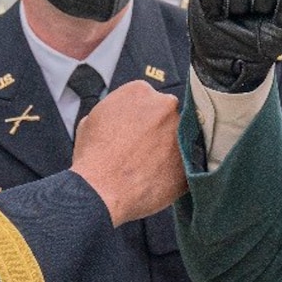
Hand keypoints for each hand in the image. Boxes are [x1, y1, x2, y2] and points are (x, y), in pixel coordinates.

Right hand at [72, 81, 186, 225]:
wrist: (100, 190)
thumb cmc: (92, 157)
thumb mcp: (91, 121)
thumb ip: (112, 112)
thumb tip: (118, 116)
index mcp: (140, 91)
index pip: (148, 99)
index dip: (141, 117)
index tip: (137, 130)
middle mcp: (166, 106)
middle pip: (168, 114)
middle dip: (159, 129)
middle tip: (145, 149)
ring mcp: (181, 132)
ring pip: (181, 137)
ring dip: (170, 148)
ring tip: (152, 166)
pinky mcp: (190, 160)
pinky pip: (187, 163)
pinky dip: (177, 170)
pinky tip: (161, 180)